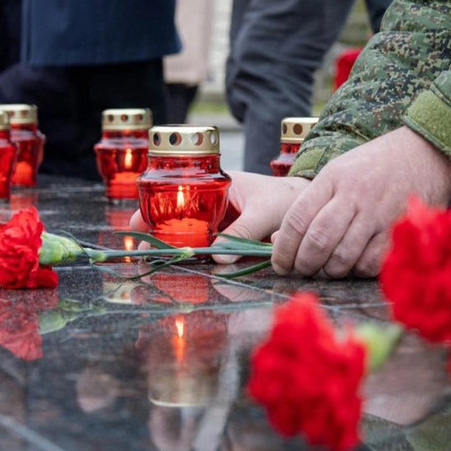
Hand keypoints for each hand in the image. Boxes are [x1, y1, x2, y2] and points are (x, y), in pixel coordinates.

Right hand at [129, 171, 308, 261]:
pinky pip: (210, 248)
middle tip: (143, 246)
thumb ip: (243, 233)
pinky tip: (185, 264)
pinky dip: (198, 256)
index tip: (138, 222)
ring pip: (193, 235)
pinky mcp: (232, 239)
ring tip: (155, 257)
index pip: (180, 194)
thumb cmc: (288, 199)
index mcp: (219, 186)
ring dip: (177, 245)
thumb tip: (217, 258)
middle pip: (180, 217)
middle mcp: (216, 203)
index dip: (156, 208)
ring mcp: (223, 222)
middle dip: (160, 230)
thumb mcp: (265, 212)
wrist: (312, 209)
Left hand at [271, 127, 450, 278]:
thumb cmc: (372, 167)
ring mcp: (378, 215)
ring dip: (330, 271)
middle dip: (303, 264)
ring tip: (327, 268)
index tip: (279, 263)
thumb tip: (278, 238)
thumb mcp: (336, 173)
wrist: (424, 154)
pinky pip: (371, 264)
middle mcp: (354, 196)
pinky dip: (358, 271)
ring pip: (343, 258)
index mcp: (332, 179)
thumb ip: (310, 203)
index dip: (283, 248)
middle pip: (318, 241)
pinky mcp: (399, 231)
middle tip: (301, 270)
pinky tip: (355, 263)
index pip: (297, 219)